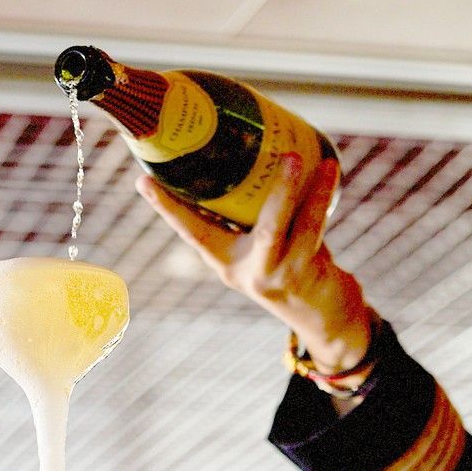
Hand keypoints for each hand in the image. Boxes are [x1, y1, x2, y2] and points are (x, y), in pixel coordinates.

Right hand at [137, 155, 370, 371]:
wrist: (321, 317)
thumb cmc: (287, 269)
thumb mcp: (260, 248)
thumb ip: (253, 215)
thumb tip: (250, 153)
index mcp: (225, 263)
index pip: (191, 232)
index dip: (167, 208)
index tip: (142, 181)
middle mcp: (249, 271)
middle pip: (262, 230)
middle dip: (276, 191)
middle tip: (286, 155)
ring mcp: (281, 275)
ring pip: (297, 228)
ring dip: (306, 191)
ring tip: (302, 155)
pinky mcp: (307, 273)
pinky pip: (315, 227)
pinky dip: (322, 195)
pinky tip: (330, 169)